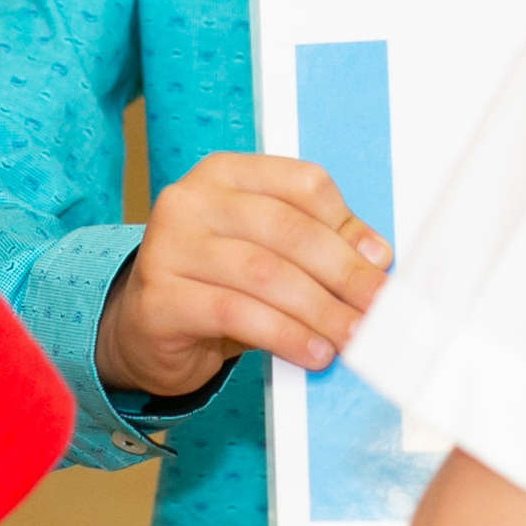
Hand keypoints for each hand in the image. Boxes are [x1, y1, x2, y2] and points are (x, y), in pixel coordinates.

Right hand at [95, 152, 393, 399]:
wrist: (146, 330)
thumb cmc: (215, 284)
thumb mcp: (265, 252)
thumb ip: (314, 244)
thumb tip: (375, 257)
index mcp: (224, 173)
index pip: (300, 183)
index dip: (347, 224)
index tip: (379, 262)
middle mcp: (190, 200)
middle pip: (286, 229)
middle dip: (343, 273)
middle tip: (377, 307)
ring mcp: (167, 246)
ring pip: (264, 273)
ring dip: (320, 310)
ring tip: (352, 337)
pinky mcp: (159, 298)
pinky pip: (235, 313)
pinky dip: (285, 335)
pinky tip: (312, 352)